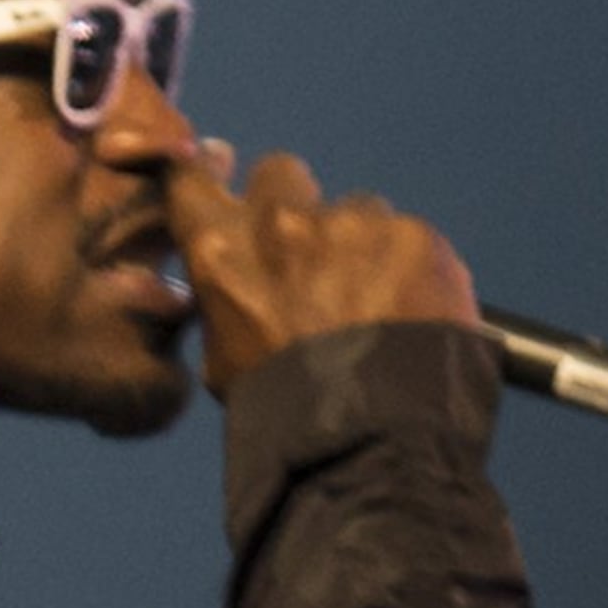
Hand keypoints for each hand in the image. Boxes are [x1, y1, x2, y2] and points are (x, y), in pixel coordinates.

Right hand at [161, 148, 478, 396]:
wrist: (371, 435)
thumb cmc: (287, 409)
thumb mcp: (223, 359)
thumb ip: (225, 302)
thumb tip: (234, 286)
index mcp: (222, 251)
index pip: (191, 178)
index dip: (203, 178)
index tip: (215, 184)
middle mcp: (282, 222)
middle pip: (282, 172)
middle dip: (293, 205)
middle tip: (312, 255)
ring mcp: (354, 224)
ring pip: (356, 209)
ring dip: (360, 244)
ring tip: (374, 304)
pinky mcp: (415, 236)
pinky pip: (409, 237)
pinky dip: (411, 268)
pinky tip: (411, 314)